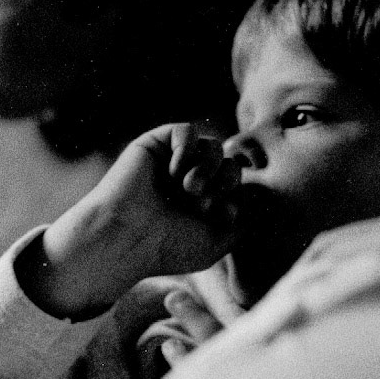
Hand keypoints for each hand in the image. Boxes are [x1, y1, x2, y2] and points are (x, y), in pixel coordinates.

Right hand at [17, 123, 241, 318]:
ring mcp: (172, 161)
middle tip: (203, 201)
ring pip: (213, 145)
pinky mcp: (154, 145)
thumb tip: (254, 200)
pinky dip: (187, 149)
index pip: (237, 185)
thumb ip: (240, 225)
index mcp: (203, 203)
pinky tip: (174, 172)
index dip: (236, 195)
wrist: (126, 237)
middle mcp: (188, 180)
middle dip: (226, 180)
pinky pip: (186, 130)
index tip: (220, 215)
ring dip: (209, 166)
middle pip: (230, 163)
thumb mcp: (214, 245)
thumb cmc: (166, 248)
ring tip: (189, 187)